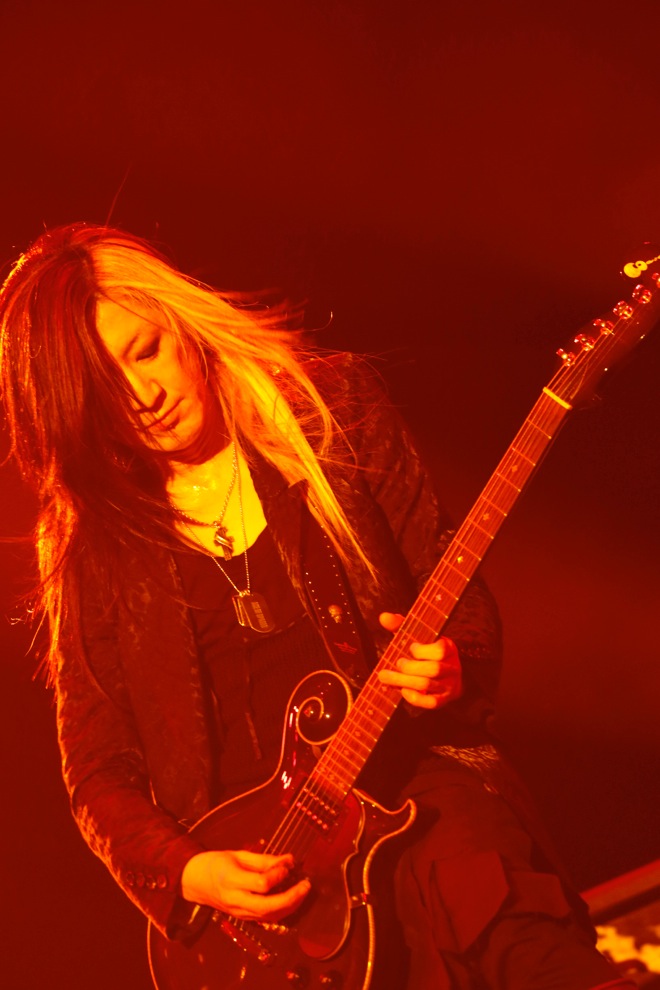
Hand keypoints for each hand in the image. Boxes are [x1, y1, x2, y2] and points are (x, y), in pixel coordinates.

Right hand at [181, 849, 310, 920]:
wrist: (194, 882)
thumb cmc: (216, 863)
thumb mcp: (238, 854)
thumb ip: (264, 859)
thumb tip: (290, 860)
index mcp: (231, 879)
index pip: (261, 883)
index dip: (279, 875)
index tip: (289, 864)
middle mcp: (235, 900)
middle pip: (267, 906)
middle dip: (291, 898)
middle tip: (306, 885)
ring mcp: (238, 912)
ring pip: (269, 916)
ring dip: (290, 906)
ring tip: (303, 892)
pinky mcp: (242, 918)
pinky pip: (265, 919)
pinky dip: (281, 911)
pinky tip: (292, 900)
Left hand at [377, 612, 462, 709]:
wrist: (446, 678)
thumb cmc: (426, 653)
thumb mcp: (416, 637)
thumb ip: (401, 626)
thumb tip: (384, 616)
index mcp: (449, 648)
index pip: (441, 649)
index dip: (423, 650)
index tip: (412, 648)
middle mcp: (452, 667)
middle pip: (433, 669)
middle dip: (409, 668)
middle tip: (396, 663)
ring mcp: (449, 685)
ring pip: (428, 685)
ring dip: (403, 681)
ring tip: (386, 676)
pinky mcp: (443, 700)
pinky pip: (431, 702)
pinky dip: (414, 697)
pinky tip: (402, 691)